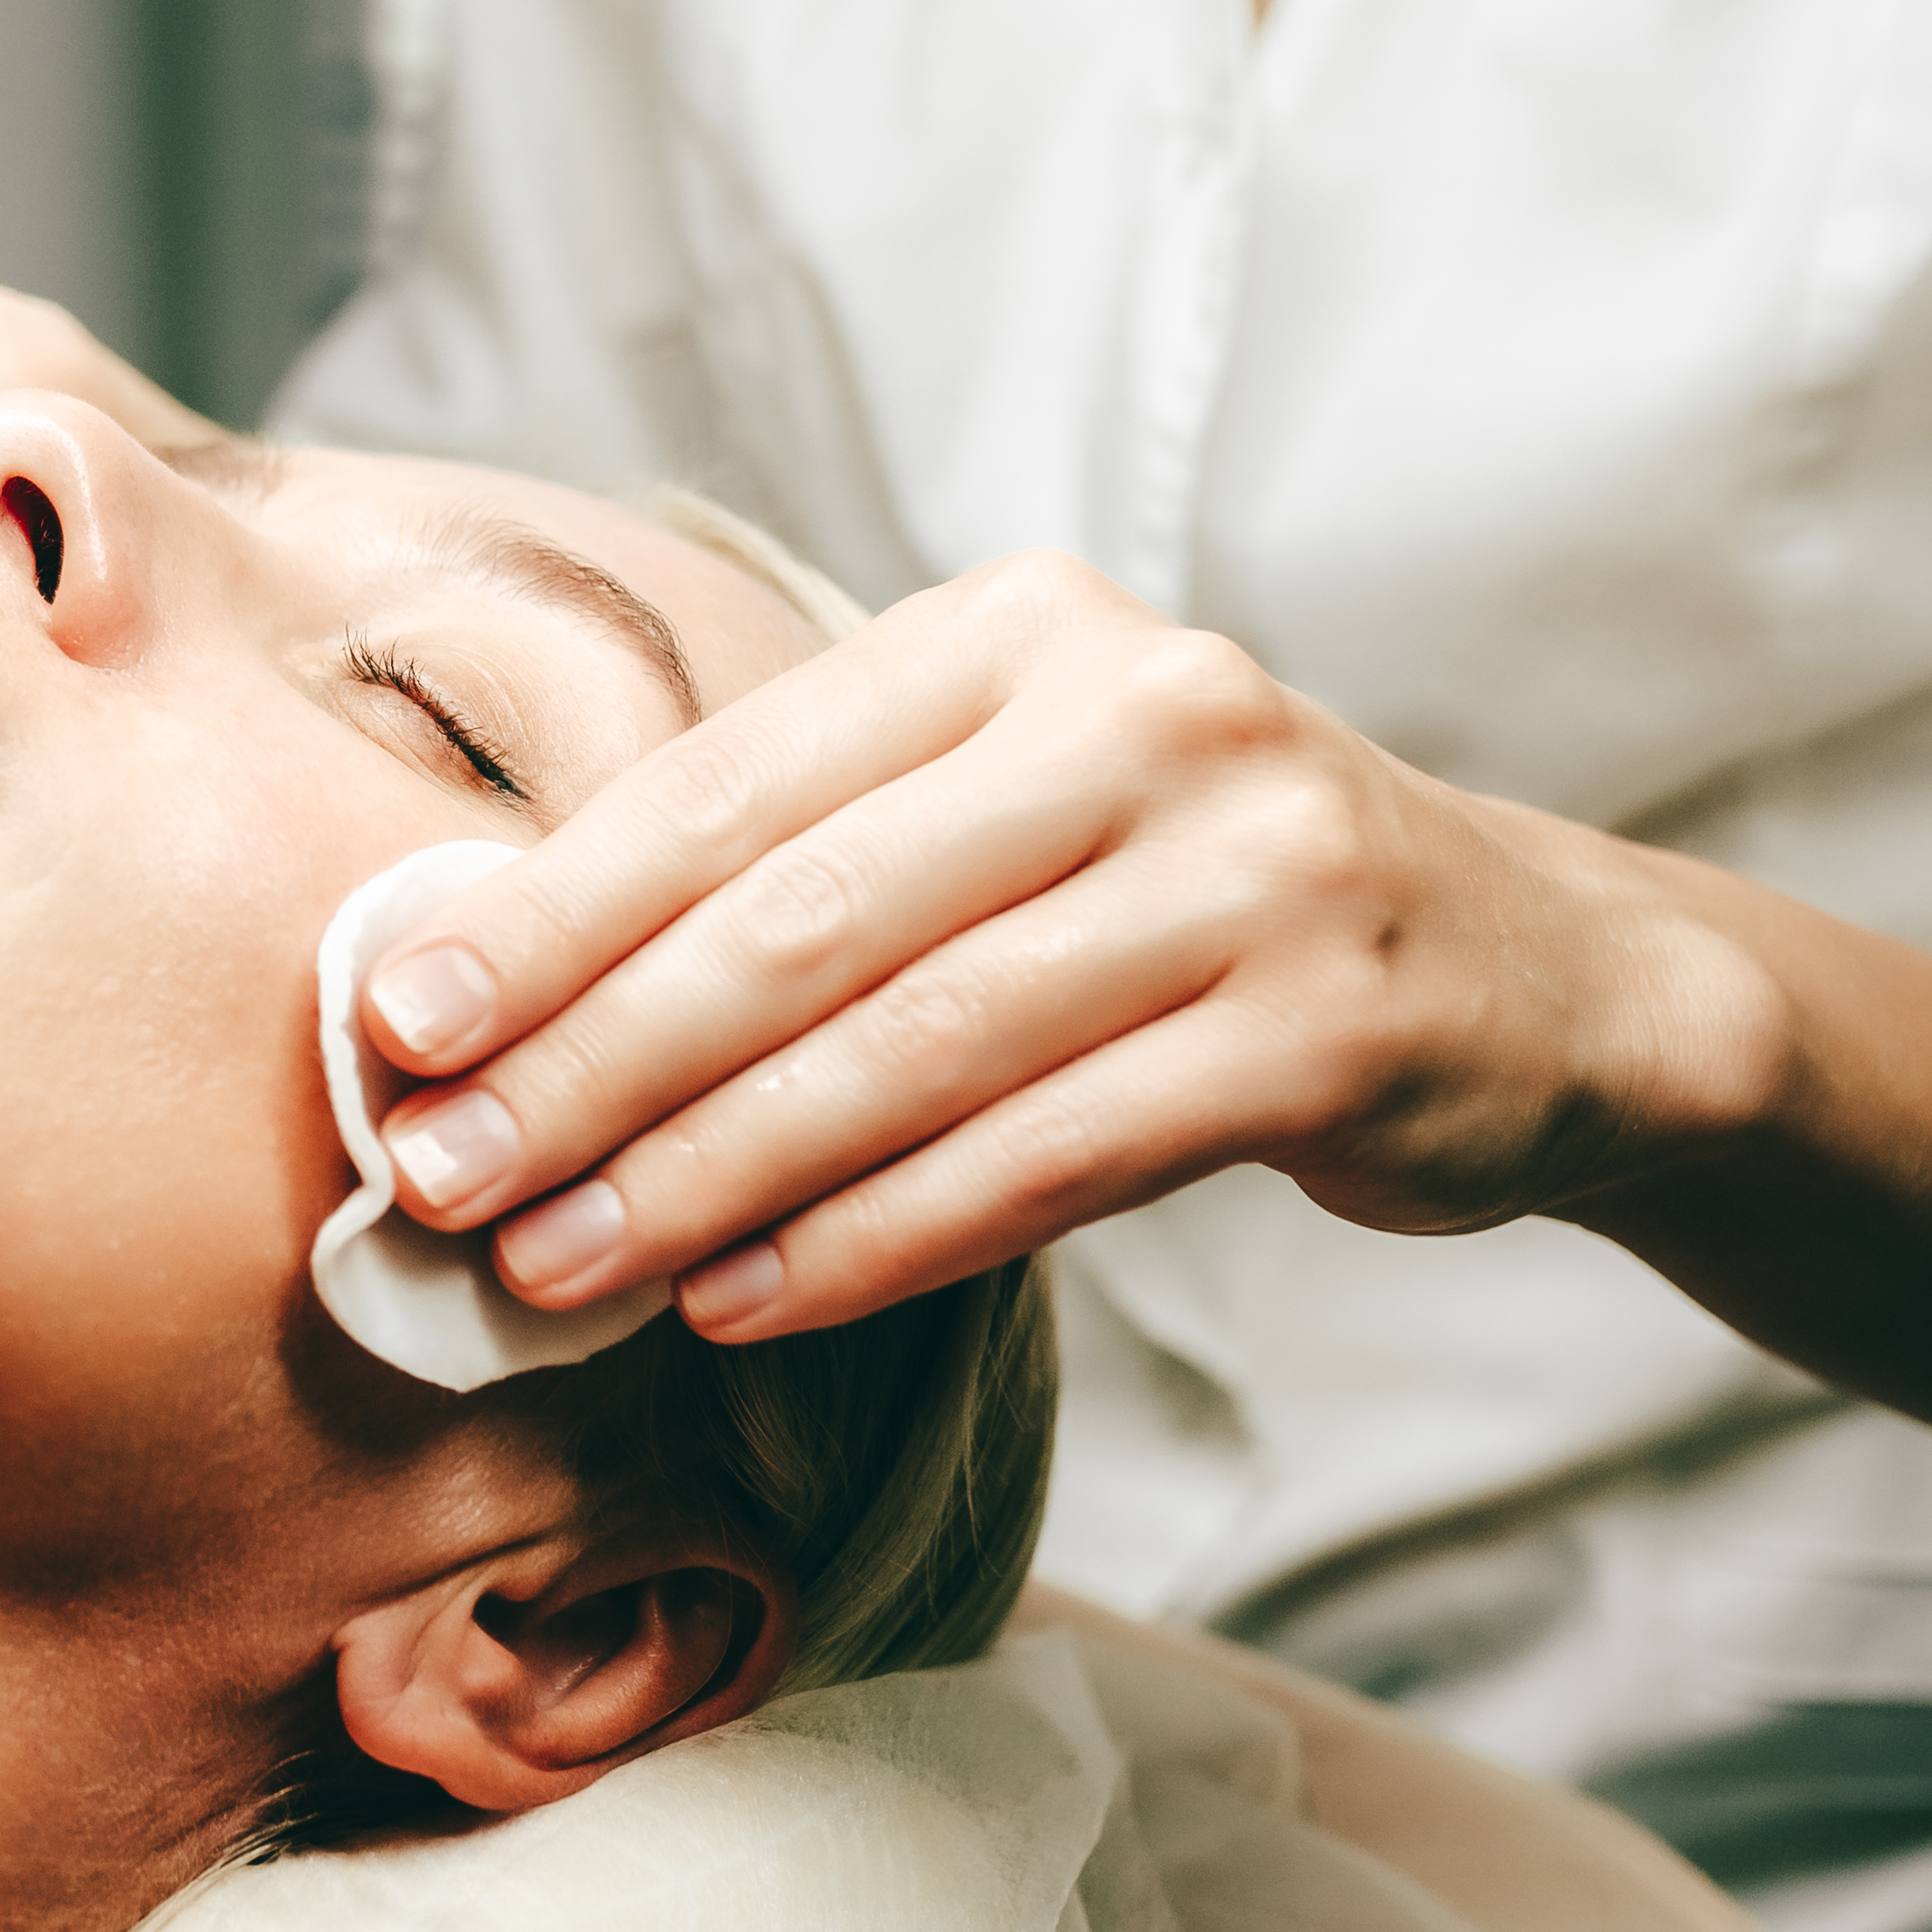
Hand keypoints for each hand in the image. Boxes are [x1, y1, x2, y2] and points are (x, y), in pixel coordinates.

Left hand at [357, 552, 1784, 1339]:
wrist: (1534, 974)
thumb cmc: (1187, 897)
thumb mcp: (1009, 810)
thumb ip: (805, 867)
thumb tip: (508, 1003)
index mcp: (1016, 632)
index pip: (731, 783)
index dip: (550, 913)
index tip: (397, 1026)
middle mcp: (1139, 712)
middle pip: (802, 917)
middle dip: (594, 1061)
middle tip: (442, 1178)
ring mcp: (1252, 864)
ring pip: (913, 1045)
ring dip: (709, 1174)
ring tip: (559, 1270)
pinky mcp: (1329, 1026)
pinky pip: (1049, 1152)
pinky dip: (878, 1236)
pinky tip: (747, 1300)